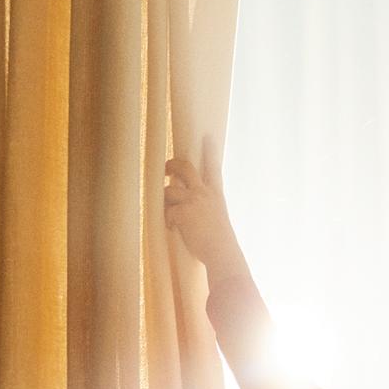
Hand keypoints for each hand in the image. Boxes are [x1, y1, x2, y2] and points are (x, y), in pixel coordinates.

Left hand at [164, 137, 250, 284]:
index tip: (207, 137)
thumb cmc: (220, 241)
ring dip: (165, 202)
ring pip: (168, 191)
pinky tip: (173, 229)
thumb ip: (205, 207)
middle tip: (166, 168)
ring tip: (169, 216)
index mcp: (216, 194)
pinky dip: (168, 221)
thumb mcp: (217, 217)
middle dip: (172, 165)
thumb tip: (186, 206)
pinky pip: (166, 212)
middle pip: (185, 168)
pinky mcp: (182, 212)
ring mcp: (193, 200)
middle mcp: (204, 193)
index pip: (213, 167)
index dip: (210, 150)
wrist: (222, 252)